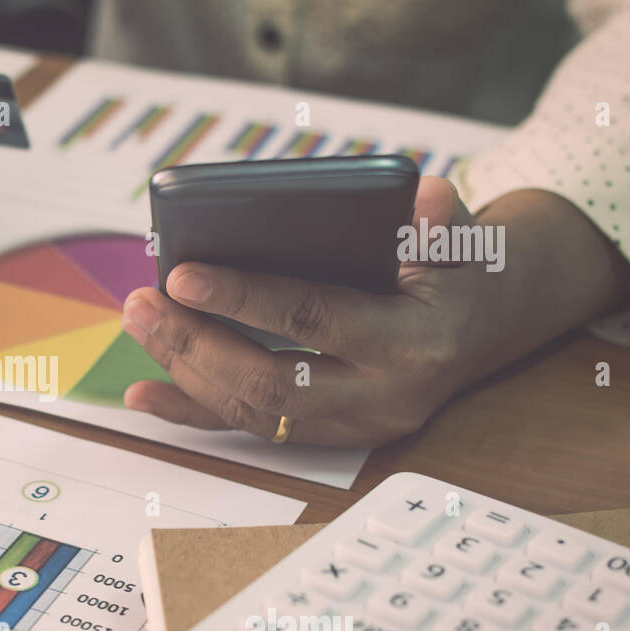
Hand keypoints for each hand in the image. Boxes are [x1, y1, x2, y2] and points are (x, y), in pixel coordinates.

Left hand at [120, 177, 629, 446]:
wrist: (491, 323)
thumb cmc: (461, 270)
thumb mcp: (465, 239)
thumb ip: (440, 222)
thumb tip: (422, 196)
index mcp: (412, 344)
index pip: (314, 320)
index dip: (244, 299)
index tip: (181, 275)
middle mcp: (380, 398)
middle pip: (268, 381)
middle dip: (195, 342)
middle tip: (140, 302)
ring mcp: (351, 425)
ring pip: (251, 410)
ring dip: (185, 369)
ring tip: (138, 321)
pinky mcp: (326, 433)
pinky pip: (249, 428)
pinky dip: (193, 410)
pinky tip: (143, 393)